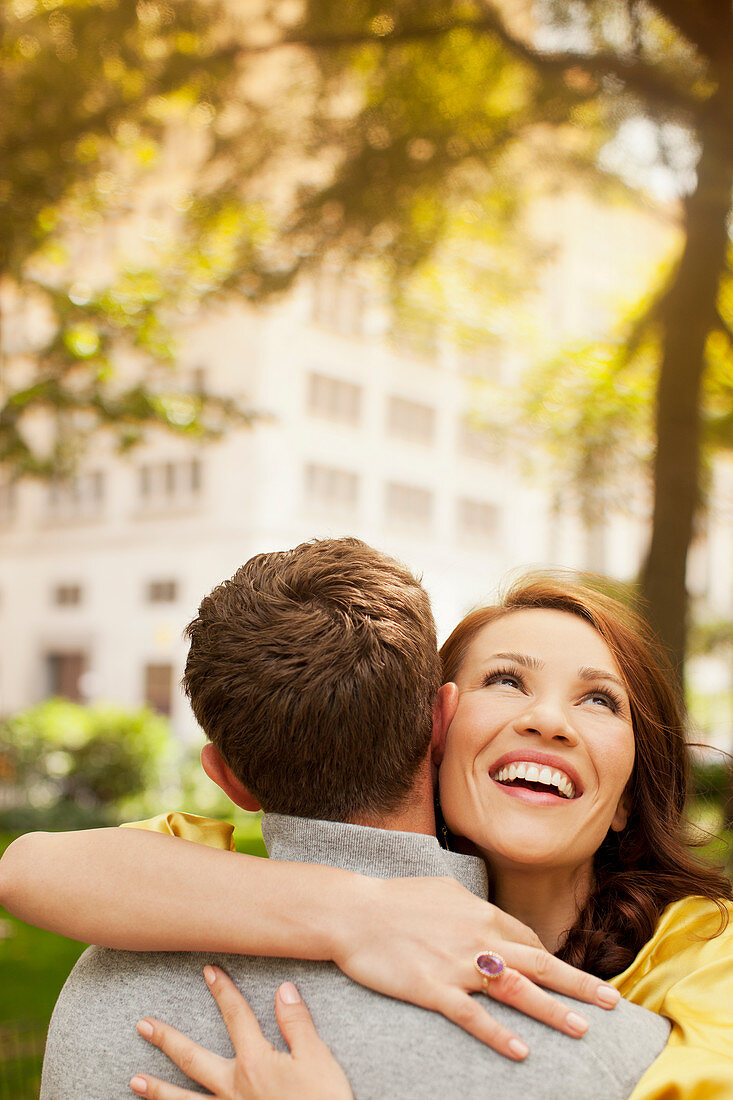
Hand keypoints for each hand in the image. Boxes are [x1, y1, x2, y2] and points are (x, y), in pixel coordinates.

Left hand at [130, 966, 352, 1099]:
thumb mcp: (317, 1059)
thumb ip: (297, 1023)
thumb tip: (283, 989)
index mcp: (255, 1063)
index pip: (236, 1017)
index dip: (223, 991)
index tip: (208, 971)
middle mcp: (234, 1088)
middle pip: (193, 1059)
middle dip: (167, 1039)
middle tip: (143, 1025)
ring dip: (158, 1090)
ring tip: (133, 1081)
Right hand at [333, 876, 619, 1059]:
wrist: (354, 911)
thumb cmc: (396, 898)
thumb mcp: (443, 890)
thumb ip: (472, 907)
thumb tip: (489, 916)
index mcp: (481, 913)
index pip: (528, 940)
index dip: (550, 962)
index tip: (564, 978)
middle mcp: (478, 938)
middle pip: (538, 963)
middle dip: (578, 983)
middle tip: (611, 1001)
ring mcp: (458, 965)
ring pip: (516, 990)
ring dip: (552, 1011)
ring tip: (582, 1030)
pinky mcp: (434, 989)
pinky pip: (473, 1016)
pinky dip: (499, 1034)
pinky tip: (521, 1051)